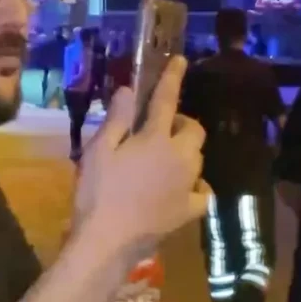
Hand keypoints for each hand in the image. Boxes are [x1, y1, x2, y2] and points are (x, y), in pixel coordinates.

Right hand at [72, 56, 208, 256]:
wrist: (108, 241)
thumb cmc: (97, 193)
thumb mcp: (98, 151)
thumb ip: (117, 120)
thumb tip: (129, 90)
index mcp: (155, 139)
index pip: (166, 100)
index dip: (173, 78)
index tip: (180, 60)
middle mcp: (179, 157)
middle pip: (194, 130)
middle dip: (181, 123)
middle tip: (161, 128)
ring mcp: (188, 185)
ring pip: (198, 158)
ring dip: (186, 151)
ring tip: (166, 158)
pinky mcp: (190, 210)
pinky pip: (203, 192)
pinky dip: (197, 185)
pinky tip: (185, 187)